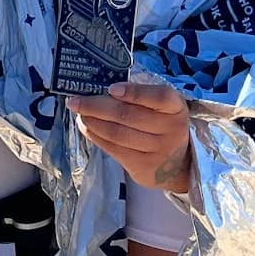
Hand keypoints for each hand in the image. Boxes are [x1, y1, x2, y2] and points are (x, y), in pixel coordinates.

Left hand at [67, 81, 191, 191]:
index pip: (158, 97)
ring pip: (117, 133)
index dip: (134, 92)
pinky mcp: (143, 167)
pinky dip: (97, 137)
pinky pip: (114, 149)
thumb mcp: (163, 108)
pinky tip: (88, 128)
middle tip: (75, 101)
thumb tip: (101, 90)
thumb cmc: (164, 125)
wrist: (178, 165)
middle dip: (97, 106)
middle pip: (128, 115)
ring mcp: (157, 150)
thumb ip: (141, 97)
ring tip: (79, 114)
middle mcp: (170, 129)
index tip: (111, 88)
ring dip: (93, 122)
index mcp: (176, 107)